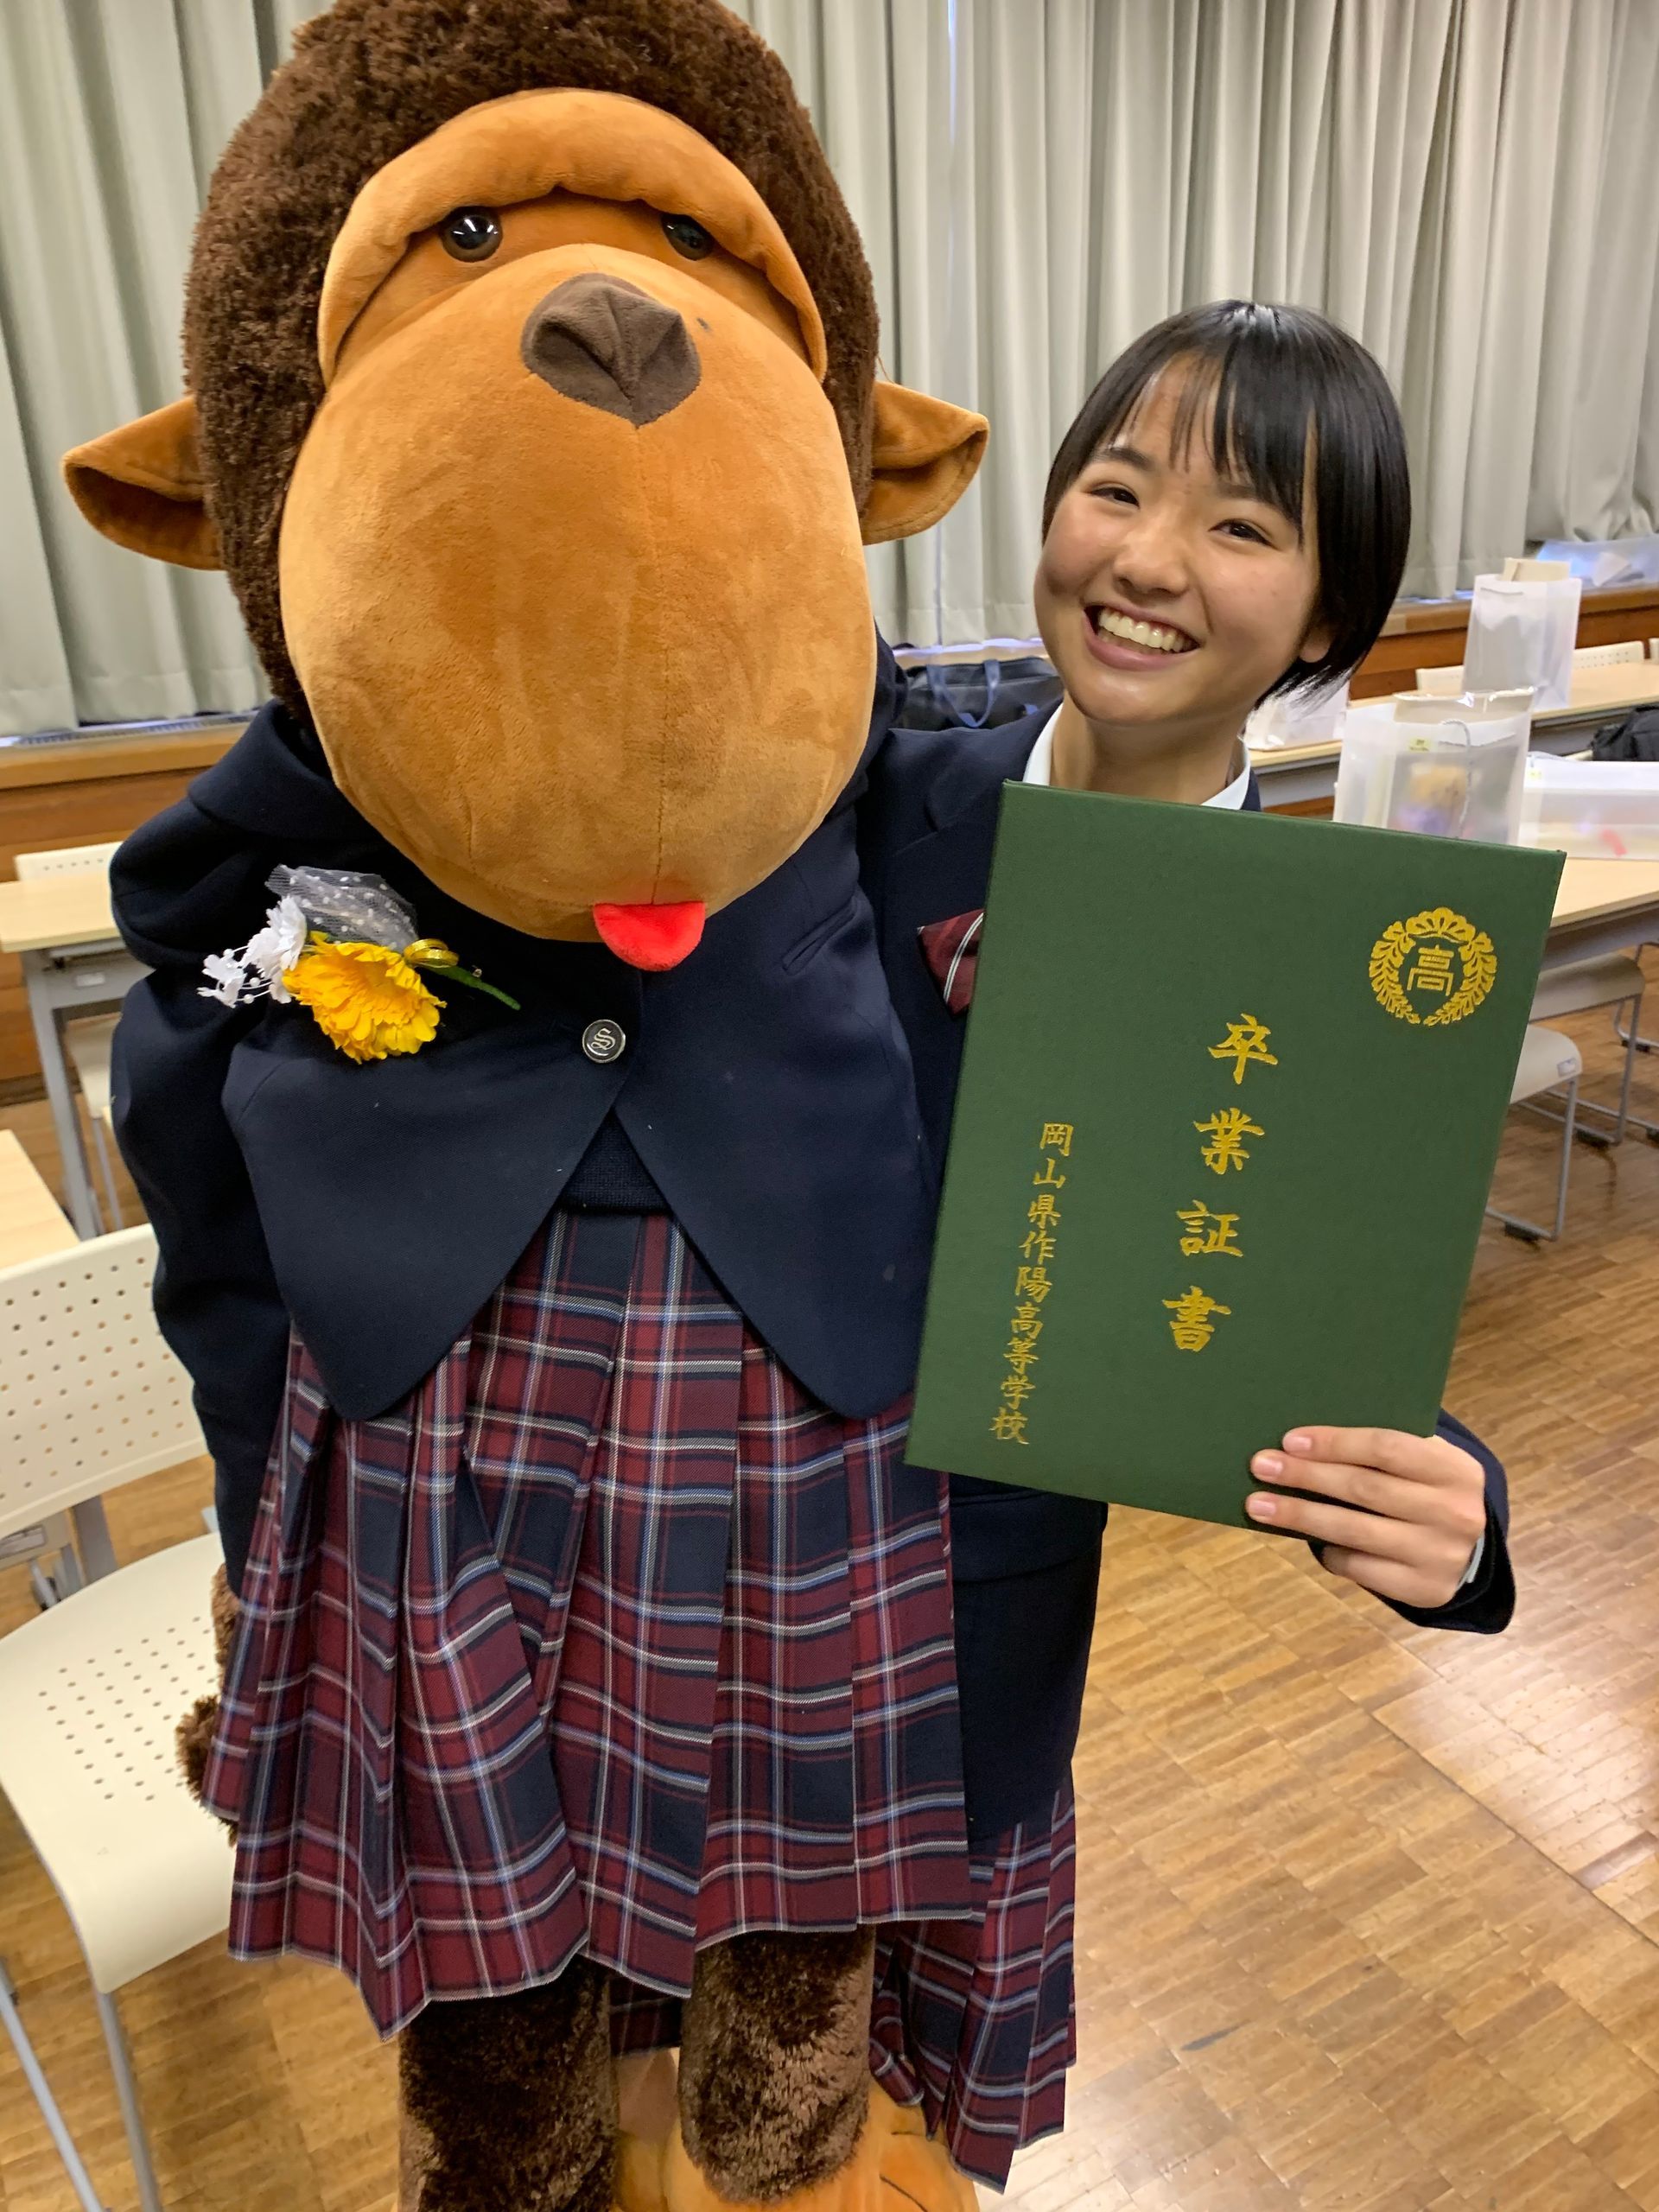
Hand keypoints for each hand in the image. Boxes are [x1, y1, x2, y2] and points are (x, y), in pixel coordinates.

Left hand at [1246, 1426, 1487, 1611]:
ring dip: (1300, 1515)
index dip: (1335, 1443)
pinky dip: (1328, 1550)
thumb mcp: (1423, 1460)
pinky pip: (1360, 1566)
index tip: (1289, 1440)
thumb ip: (1380, 1447)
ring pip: (1355, 1530)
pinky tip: (1307, 1537)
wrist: (1471, 1549)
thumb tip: (1302, 1439)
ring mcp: (1441, 1555)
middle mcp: (1455, 1513)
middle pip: (1364, 1488)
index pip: (1387, 1447)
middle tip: (1261, 1466)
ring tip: (1259, 1505)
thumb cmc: (1426, 1490)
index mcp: (1455, 1468)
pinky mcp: (1424, 1589)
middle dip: (1306, 1476)